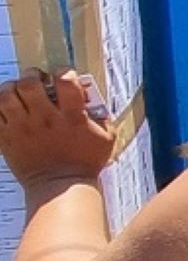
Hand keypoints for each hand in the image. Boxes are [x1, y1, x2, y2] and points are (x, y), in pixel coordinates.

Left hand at [0, 71, 112, 186]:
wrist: (60, 188)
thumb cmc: (84, 163)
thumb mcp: (105, 137)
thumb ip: (101, 115)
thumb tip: (92, 97)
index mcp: (72, 117)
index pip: (65, 80)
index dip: (63, 71)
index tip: (63, 76)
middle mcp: (46, 120)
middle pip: (29, 83)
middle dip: (32, 76)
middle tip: (36, 80)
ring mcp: (23, 128)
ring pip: (6, 95)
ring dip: (12, 88)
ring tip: (19, 93)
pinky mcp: (7, 138)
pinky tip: (9, 108)